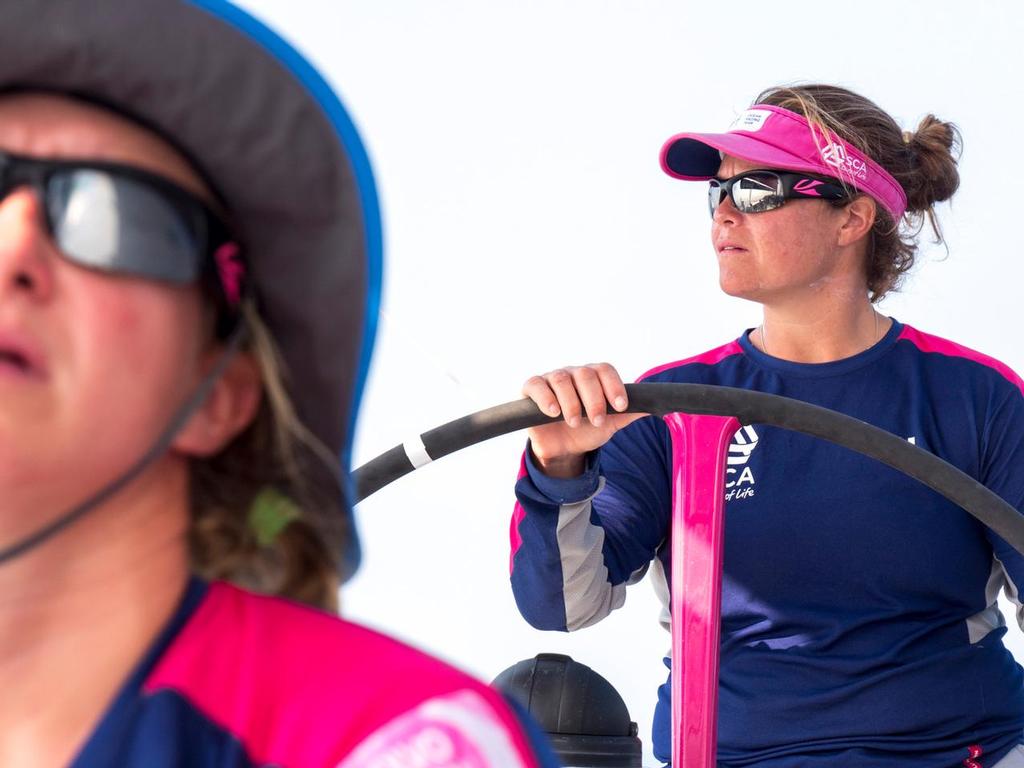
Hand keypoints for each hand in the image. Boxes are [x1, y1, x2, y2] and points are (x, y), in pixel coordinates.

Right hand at [522, 363, 644, 477]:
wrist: (563, 448)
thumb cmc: (587, 430)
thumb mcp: (611, 423)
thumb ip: (629, 413)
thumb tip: (656, 406)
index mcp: (593, 377)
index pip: (605, 370)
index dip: (614, 386)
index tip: (621, 406)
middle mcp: (573, 374)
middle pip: (585, 374)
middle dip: (594, 399)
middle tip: (598, 421)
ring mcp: (551, 379)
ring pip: (562, 380)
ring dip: (571, 403)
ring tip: (576, 422)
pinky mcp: (531, 389)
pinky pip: (537, 385)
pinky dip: (546, 398)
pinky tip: (554, 413)